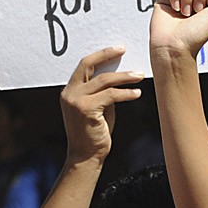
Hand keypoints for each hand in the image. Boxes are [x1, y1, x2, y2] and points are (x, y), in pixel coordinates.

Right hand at [60, 47, 143, 163]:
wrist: (86, 157)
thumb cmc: (94, 134)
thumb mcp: (98, 108)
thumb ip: (103, 92)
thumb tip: (120, 76)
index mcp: (69, 91)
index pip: (84, 65)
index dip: (101, 55)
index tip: (117, 50)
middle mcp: (69, 93)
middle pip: (89, 65)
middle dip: (108, 55)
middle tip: (125, 50)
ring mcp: (75, 101)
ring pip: (104, 80)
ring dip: (124, 76)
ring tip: (139, 75)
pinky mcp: (86, 109)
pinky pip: (110, 95)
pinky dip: (125, 93)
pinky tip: (137, 93)